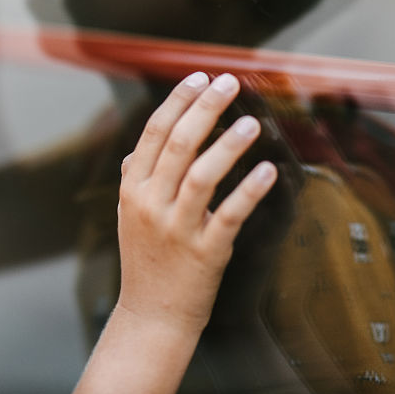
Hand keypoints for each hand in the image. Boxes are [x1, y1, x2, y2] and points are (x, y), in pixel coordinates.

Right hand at [115, 71, 276, 336]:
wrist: (151, 316)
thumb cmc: (145, 262)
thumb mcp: (129, 217)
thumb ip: (134, 180)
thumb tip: (136, 150)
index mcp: (133, 189)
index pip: (154, 133)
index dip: (178, 101)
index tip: (199, 77)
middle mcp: (150, 203)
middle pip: (179, 144)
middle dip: (206, 108)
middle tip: (229, 83)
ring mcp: (176, 228)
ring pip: (202, 175)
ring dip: (228, 144)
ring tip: (251, 122)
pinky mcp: (204, 251)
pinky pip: (229, 215)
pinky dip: (248, 190)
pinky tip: (266, 171)